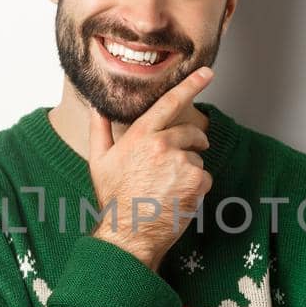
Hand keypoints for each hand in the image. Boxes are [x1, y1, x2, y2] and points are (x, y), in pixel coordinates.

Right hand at [87, 66, 214, 270]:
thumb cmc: (114, 198)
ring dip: (188, 170)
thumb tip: (97, 109)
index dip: (191, 85)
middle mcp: (162, 144)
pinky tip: (177, 197)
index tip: (208, 73)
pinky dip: (196, 187)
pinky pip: (204, 177)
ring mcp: (181, 162)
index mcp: (141, 135)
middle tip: (178, 161)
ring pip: (197, 158)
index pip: (170, 102)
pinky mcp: (196, 181)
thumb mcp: (99, 161)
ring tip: (167, 188)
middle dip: (193, 142)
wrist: (128, 233)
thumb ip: (99, 130)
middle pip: (192, 132)